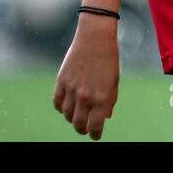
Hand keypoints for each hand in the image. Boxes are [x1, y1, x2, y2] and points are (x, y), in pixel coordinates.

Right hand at [52, 15, 120, 139]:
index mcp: (102, 98)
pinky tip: (67, 106)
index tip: (95, 135)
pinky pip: (57, 103)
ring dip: (72, 118)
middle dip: (82, 129)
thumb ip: (109, 101)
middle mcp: (86, 96)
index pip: (96, 126)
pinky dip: (61, 108)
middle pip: (79, 124)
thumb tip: (105, 117)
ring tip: (77, 116)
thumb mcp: (114, 81)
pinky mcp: (61, 81)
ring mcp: (72, 89)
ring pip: (67, 115)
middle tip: (85, 129)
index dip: (96, 134)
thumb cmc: (109, 59)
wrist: (95, 37)